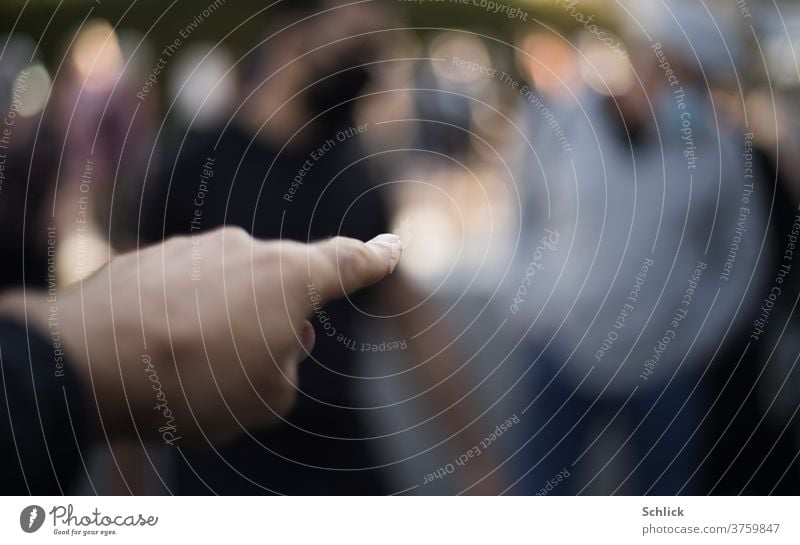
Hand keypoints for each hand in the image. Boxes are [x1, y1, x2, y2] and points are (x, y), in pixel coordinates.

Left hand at [2, 227, 401, 444]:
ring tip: (192, 366)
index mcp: (289, 277)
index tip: (392, 246)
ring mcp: (194, 249)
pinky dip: (183, 316)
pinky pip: (185, 289)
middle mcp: (245, 249)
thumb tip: (276, 343)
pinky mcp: (150, 258)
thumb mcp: (268, 398)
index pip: (347, 263)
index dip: (374, 259)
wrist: (86, 364)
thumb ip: (289, 364)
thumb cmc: (194, 383)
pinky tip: (160, 349)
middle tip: (253, 365)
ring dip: (225, 322)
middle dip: (277, 321)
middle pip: (280, 285)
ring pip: (230, 288)